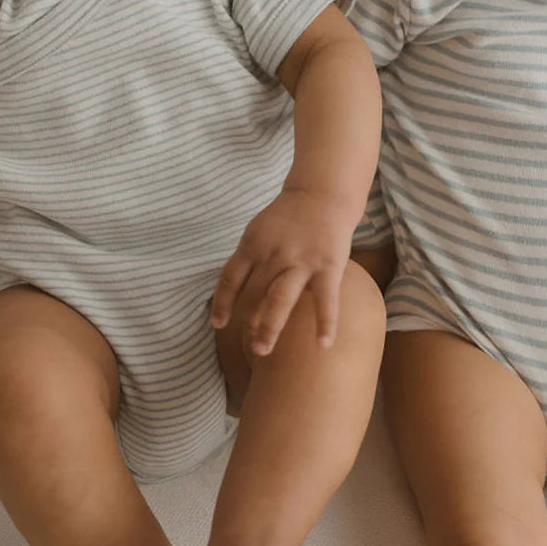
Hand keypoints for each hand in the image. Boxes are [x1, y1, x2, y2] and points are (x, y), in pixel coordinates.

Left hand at [210, 187, 355, 355]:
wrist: (322, 194)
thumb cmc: (288, 218)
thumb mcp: (259, 230)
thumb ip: (248, 259)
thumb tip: (233, 292)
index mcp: (253, 244)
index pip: (230, 277)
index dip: (222, 302)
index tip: (218, 324)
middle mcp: (274, 254)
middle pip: (254, 293)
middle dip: (248, 321)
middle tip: (251, 348)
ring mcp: (301, 261)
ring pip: (280, 299)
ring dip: (270, 327)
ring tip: (263, 351)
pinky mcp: (328, 266)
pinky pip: (325, 299)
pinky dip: (326, 322)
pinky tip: (324, 344)